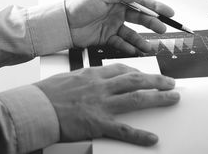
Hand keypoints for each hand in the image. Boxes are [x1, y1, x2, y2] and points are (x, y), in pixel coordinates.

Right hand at [37, 64, 179, 145]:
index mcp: (93, 74)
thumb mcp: (68, 78)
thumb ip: (84, 78)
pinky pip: (124, 130)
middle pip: (136, 80)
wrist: (35, 108)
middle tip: (171, 83)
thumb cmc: (46, 94)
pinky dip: (139, 135)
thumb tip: (89, 80)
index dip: (139, 71)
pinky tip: (152, 138)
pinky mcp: (98, 124)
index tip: (146, 74)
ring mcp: (101, 105)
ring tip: (172, 99)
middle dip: (156, 81)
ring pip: (136, 98)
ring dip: (157, 98)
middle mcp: (101, 87)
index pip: (122, 69)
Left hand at [65, 0, 174, 53]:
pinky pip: (121, 43)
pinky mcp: (106, 38)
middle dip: (153, 24)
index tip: (169, 13)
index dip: (156, 7)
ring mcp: (112, 26)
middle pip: (140, 18)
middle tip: (162, 30)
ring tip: (150, 47)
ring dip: (142, 40)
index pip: (141, 2)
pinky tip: (135, 51)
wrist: (62, 23)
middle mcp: (117, 12)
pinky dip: (129, 47)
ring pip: (133, 33)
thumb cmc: (78, 5)